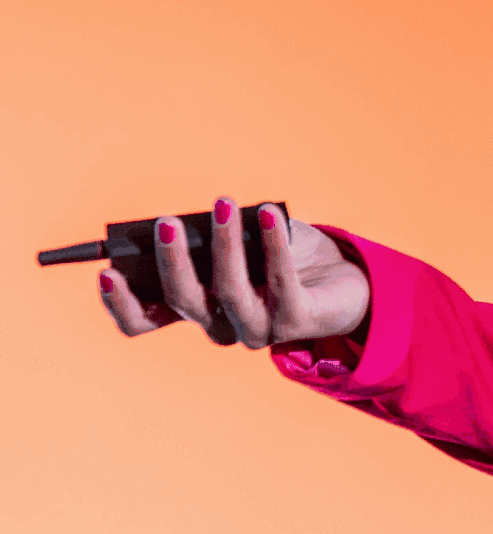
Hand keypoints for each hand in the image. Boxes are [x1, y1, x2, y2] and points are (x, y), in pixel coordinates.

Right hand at [98, 199, 370, 348]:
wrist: (345, 280)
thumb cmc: (286, 253)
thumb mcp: (246, 238)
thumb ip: (218, 232)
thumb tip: (197, 216)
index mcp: (199, 309)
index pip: (145, 320)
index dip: (121, 304)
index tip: (106, 271)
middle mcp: (221, 326)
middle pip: (184, 301)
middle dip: (172, 261)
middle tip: (166, 223)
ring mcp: (258, 329)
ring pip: (228, 291)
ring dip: (224, 245)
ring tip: (224, 204)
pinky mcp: (295, 321)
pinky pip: (280, 281)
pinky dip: (272, 243)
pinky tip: (269, 213)